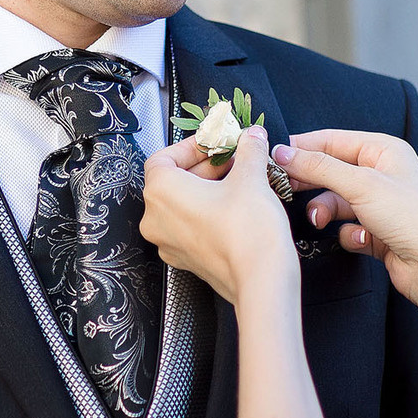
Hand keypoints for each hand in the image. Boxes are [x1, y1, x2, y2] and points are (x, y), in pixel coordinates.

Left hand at [141, 128, 298, 308]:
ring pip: (182, 204)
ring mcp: (169, 243)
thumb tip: (252, 136)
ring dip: (208, 188)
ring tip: (239, 180)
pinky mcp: (186, 259)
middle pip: (173, 180)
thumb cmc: (247, 231)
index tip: (215, 142)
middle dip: (205, 166)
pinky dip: (208, 211)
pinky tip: (236, 206)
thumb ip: (249, 150)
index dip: (192, 146)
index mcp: (160, 192)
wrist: (261, 280)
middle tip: (234, 157)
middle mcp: (156, 219)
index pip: (164, 157)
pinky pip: (190, 226)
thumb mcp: (251, 178)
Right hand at [276, 129, 417, 313]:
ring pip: (337, 202)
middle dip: (311, 183)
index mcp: (384, 151)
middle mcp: (383, 174)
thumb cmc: (412, 218)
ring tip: (321, 220)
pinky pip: (348, 228)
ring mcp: (381, 205)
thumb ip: (318, 167)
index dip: (303, 147)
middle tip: (286, 190)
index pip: (333, 140)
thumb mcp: (360, 184)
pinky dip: (348, 235)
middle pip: (332, 171)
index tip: (275, 157)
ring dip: (326, 212)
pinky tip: (361, 240)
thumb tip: (284, 151)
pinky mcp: (378, 233)